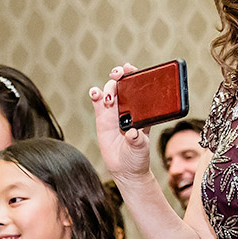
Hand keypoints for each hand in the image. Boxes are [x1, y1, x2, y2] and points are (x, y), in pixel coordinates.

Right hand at [89, 64, 155, 181]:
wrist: (126, 169)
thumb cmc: (137, 157)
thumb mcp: (141, 149)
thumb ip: (137, 141)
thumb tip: (132, 134)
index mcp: (142, 110)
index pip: (139, 87)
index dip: (134, 74)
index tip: (129, 69)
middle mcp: (128, 107)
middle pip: (122, 84)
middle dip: (119, 76)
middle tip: (117, 76)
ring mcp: (114, 112)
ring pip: (109, 90)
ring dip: (107, 87)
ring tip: (107, 98)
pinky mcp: (102, 118)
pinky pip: (97, 101)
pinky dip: (95, 94)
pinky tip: (95, 94)